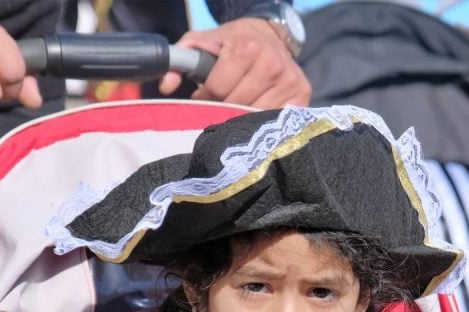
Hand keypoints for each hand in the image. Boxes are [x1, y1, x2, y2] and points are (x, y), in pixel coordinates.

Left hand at [160, 18, 310, 107]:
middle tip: (223, 101)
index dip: (206, 96)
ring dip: (242, 116)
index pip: (218, 90)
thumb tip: (166, 86)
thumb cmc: (233, 42)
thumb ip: (180, 59)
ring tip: (239, 104)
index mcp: (247, 47)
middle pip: (236, 105)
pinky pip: (277, 120)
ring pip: (256, 116)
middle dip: (223, 107)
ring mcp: (290, 80)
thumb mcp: (204, 42)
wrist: (270, 35)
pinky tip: (258, 111)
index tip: (207, 94)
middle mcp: (272, 63)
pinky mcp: (302, 94)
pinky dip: (264, 120)